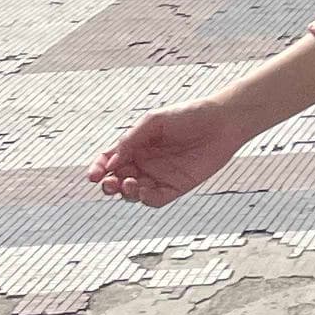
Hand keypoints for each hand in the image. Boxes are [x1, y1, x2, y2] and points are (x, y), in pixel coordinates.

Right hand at [90, 95, 247, 206]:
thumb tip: (111, 161)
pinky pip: (155, 199)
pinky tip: (143, 191)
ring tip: (128, 183)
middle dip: (108, 184)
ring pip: (133, 192)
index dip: (99, 168)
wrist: (221, 122)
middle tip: (108, 183)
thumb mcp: (154, 122)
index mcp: (136, 145)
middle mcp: (145, 163)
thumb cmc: (187, 116)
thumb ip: (131, 140)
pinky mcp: (176, 187)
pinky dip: (145, 199)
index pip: (110, 160)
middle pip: (117, 180)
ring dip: (125, 192)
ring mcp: (159, 176)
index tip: (93, 175)